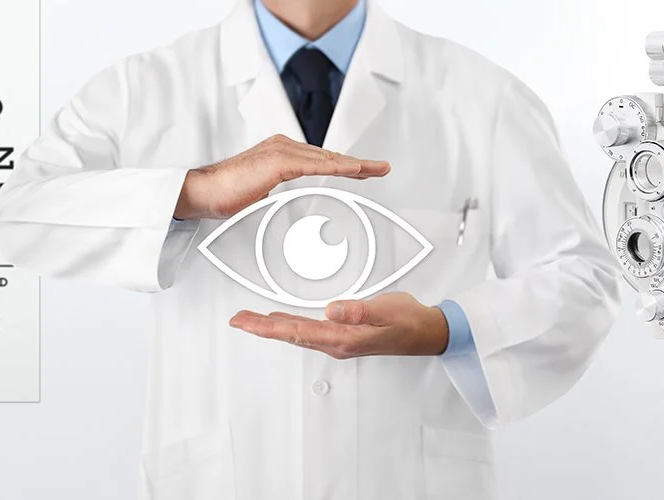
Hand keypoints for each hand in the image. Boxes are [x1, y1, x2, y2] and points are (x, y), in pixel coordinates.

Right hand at [174, 134, 391, 219]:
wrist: (202, 192)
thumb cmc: (225, 195)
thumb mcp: (262, 193)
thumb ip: (280, 192)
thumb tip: (292, 205)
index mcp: (281, 153)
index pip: (321, 159)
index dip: (346, 165)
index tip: (366, 171)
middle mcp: (284, 147)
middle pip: (330, 156)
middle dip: (358, 163)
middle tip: (382, 168)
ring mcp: (281, 152)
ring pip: (327, 159)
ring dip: (355, 165)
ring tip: (376, 170)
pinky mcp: (278, 162)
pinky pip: (316, 165)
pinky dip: (338, 168)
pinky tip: (355, 171)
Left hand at [229, 292, 449, 358]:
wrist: (426, 333)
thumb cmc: (408, 322)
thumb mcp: (387, 312)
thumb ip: (360, 311)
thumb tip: (332, 310)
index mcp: (342, 338)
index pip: (296, 331)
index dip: (267, 327)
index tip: (245, 322)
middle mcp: (335, 342)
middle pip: (290, 334)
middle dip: (260, 327)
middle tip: (236, 319)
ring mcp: (338, 340)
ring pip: (297, 333)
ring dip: (271, 326)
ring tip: (250, 319)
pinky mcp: (343, 334)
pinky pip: (308, 331)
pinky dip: (289, 324)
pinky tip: (281, 320)